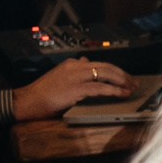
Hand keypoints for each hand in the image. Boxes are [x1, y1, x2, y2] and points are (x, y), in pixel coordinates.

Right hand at [12, 58, 131, 121]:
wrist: (27, 101)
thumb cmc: (43, 92)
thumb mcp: (60, 75)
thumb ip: (74, 69)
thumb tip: (87, 61)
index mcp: (72, 63)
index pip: (100, 63)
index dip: (116, 70)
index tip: (126, 77)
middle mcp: (75, 66)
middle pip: (106, 66)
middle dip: (123, 74)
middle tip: (134, 82)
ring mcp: (75, 77)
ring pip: (106, 74)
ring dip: (122, 81)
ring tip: (132, 88)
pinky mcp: (75, 89)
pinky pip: (100, 87)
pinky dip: (114, 90)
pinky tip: (122, 93)